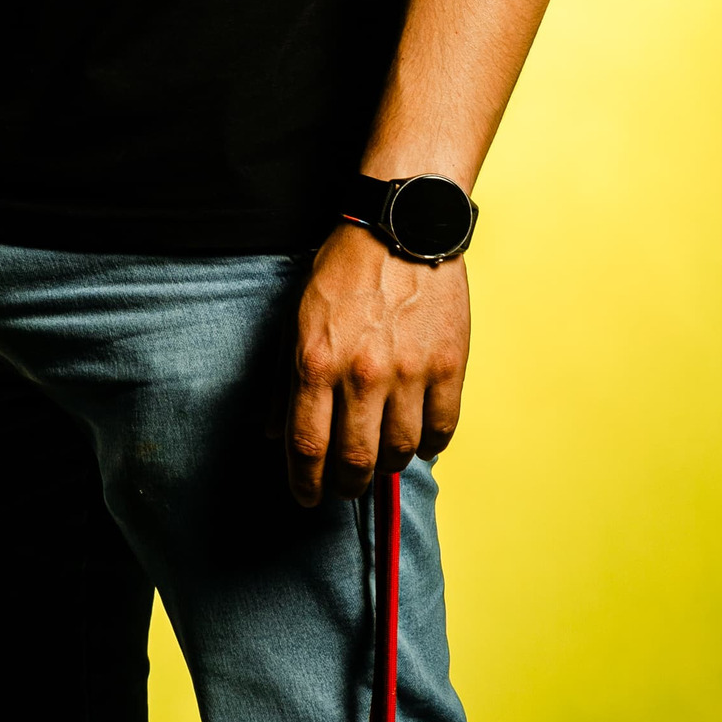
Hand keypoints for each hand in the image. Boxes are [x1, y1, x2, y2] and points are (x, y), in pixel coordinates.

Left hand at [284, 222, 470, 506]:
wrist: (402, 225)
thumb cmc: (345, 268)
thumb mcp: (297, 316)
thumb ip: (283, 379)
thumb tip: (273, 433)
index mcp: (317, 360)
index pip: (307, 446)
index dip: (304, 483)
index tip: (305, 496)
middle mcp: (362, 373)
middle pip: (354, 462)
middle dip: (346, 485)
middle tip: (345, 485)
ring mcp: (409, 372)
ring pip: (400, 453)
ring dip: (388, 464)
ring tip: (381, 455)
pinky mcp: (448, 366)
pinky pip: (441, 431)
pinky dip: (428, 445)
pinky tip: (417, 436)